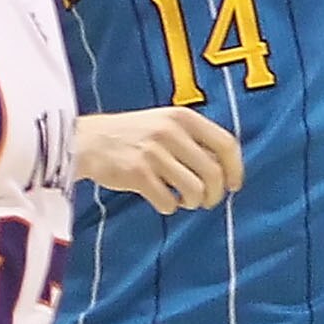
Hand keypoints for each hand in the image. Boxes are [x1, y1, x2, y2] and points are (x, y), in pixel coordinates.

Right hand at [75, 109, 242, 213]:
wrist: (87, 140)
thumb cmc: (131, 135)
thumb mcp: (164, 123)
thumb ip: (193, 140)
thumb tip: (224, 170)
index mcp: (182, 117)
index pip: (226, 144)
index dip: (235, 169)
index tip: (233, 185)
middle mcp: (171, 132)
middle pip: (213, 173)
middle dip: (215, 194)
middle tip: (206, 201)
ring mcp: (154, 152)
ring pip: (194, 191)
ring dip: (193, 202)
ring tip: (182, 200)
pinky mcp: (138, 173)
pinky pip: (168, 202)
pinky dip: (169, 206)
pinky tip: (160, 198)